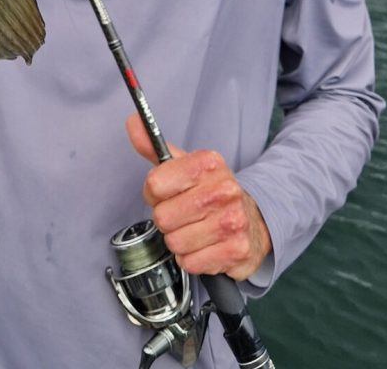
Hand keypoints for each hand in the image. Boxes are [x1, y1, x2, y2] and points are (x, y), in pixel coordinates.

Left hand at [125, 113, 271, 280]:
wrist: (254, 220)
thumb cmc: (211, 192)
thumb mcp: (185, 165)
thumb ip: (154, 146)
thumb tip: (132, 122)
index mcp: (208, 163)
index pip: (154, 184)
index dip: (155, 193)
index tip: (168, 193)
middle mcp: (224, 190)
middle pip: (163, 217)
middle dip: (168, 220)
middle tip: (184, 215)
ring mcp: (233, 222)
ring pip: (175, 242)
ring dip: (180, 242)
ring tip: (195, 230)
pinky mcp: (237, 251)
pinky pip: (191, 263)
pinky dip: (193, 259)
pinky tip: (206, 246)